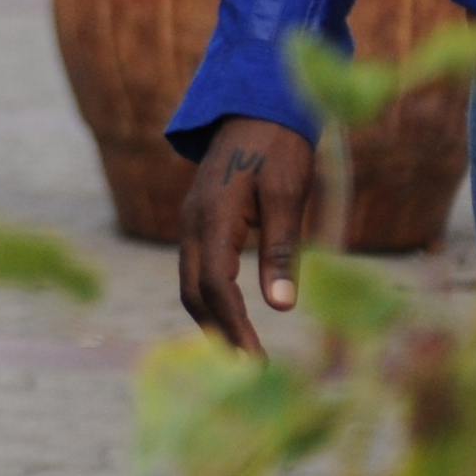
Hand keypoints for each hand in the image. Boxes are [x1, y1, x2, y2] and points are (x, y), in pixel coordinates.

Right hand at [178, 116, 318, 353]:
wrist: (257, 105)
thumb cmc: (279, 148)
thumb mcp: (287, 195)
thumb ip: (280, 250)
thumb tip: (282, 307)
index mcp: (212, 216)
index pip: (215, 286)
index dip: (235, 328)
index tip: (256, 364)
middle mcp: (192, 223)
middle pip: (192, 292)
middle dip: (218, 334)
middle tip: (249, 371)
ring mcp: (191, 221)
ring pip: (189, 283)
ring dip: (212, 320)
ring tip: (241, 353)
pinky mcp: (199, 221)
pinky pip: (196, 270)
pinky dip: (210, 300)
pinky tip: (232, 317)